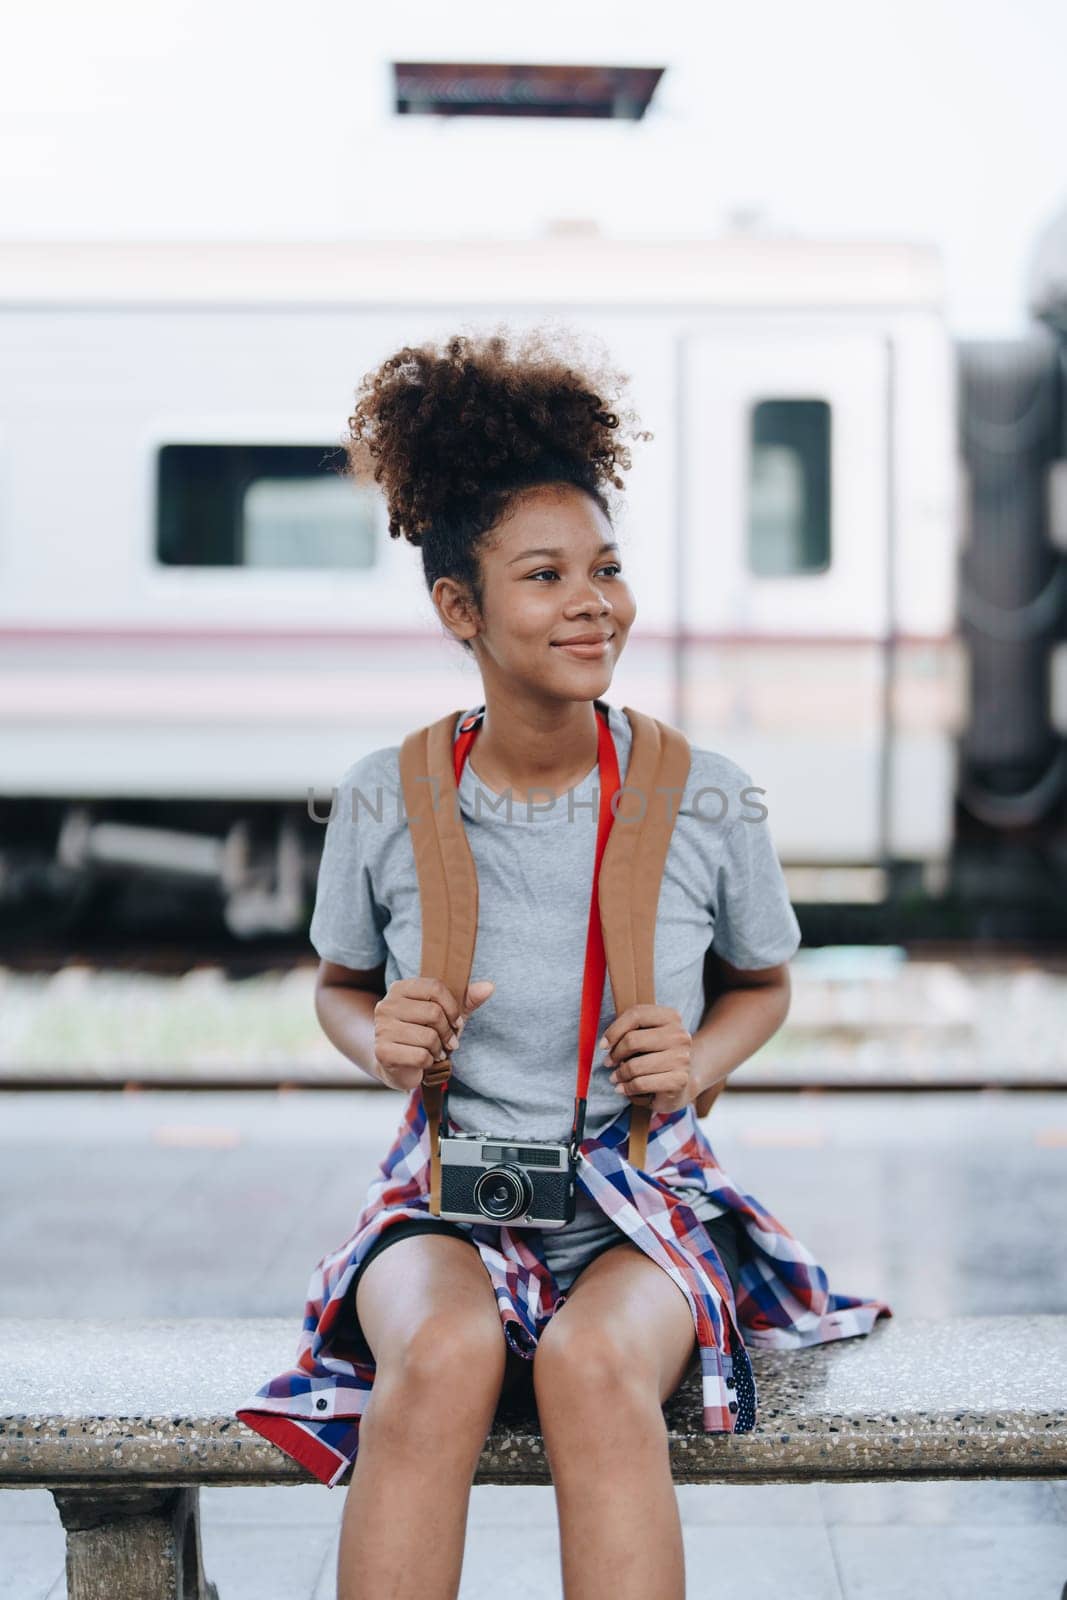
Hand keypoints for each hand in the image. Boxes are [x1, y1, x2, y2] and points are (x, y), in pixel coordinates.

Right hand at [373, 977, 493, 1093]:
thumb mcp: (447, 1014)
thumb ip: (467, 1000)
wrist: (398, 1064)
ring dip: (439, 1049)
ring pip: (428, 1036)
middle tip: (448, 1042)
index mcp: (400, 988)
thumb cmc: (424, 1034)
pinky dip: (429, 1062)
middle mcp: (386, 1005)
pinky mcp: (383, 1051)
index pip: (435, 987)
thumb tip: (489, 987)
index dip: (453, 1007)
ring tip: (435, 1051)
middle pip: (433, 1013)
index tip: (457, 1022)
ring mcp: (382, 1028)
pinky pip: (421, 1055)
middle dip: (448, 1032)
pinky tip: (424, 1061)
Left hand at [599, 1004, 692, 1115]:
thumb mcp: (645, 1036)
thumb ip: (629, 1031)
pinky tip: (623, 1088)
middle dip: (615, 1054)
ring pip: (634, 1066)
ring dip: (619, 1074)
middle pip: (633, 1040)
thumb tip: (605, 1044)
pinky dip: (627, 1088)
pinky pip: (641, 1084)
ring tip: (615, 1077)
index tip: (603, 1045)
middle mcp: (679, 1035)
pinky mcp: (679, 1080)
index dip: (614, 1030)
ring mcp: (681, 1058)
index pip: (636, 1014)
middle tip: (608, 1063)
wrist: (681, 1082)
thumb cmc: (656, 1056)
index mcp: (671, 1017)